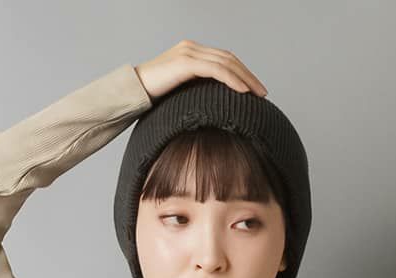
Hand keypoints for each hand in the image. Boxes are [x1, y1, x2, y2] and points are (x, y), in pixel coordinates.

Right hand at [134, 41, 267, 103]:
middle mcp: (192, 48)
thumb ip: (194, 94)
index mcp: (191, 54)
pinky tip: (243, 92)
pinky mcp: (185, 62)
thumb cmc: (151, 99)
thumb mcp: (179, 95)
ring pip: (226, 62)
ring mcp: (189, 52)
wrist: (132, 92)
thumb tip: (213, 111)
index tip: (254, 91)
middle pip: (228, 59)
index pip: (223, 60)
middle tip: (262, 94)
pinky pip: (215, 69)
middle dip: (248, 76)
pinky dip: (231, 79)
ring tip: (257, 95)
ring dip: (245, 78)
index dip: (241, 74)